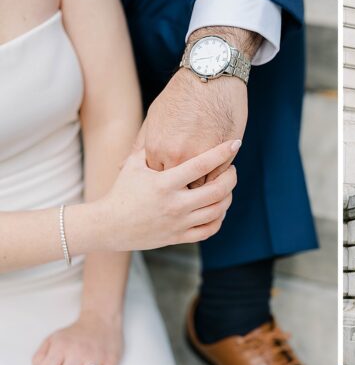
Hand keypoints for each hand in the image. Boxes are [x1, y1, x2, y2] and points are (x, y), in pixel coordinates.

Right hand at [95, 140, 238, 250]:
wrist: (109, 226)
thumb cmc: (122, 191)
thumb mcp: (134, 166)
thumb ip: (152, 148)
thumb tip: (170, 127)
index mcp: (164, 183)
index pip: (201, 165)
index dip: (221, 153)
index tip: (235, 144)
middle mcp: (174, 204)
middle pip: (217, 190)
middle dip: (231, 177)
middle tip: (231, 169)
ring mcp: (178, 222)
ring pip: (217, 211)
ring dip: (228, 197)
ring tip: (226, 187)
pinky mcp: (178, 237)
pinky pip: (209, 230)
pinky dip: (219, 218)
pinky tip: (218, 208)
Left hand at [138, 67, 245, 186]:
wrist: (211, 76)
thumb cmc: (182, 95)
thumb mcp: (154, 118)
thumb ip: (141, 146)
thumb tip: (121, 167)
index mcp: (157, 149)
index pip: (157, 180)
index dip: (165, 181)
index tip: (170, 180)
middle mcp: (177, 156)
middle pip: (178, 187)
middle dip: (182, 188)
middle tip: (187, 185)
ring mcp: (201, 158)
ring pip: (199, 187)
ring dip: (202, 185)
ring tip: (203, 181)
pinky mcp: (223, 155)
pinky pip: (217, 179)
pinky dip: (217, 179)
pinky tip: (217, 173)